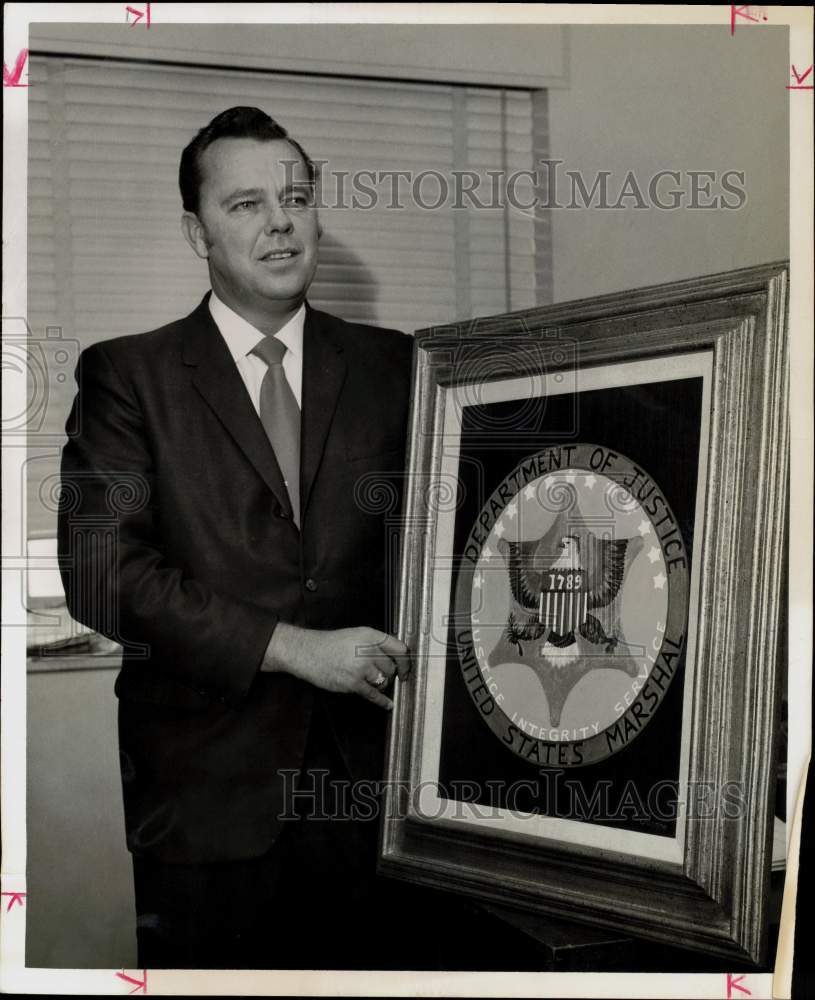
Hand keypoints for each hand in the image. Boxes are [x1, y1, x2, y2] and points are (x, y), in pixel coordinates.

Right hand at [262, 623, 410, 708]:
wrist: (308, 652)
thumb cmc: (331, 644)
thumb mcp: (357, 635)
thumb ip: (376, 644)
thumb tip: (396, 658)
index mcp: (371, 636)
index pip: (400, 649)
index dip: (406, 662)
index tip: (406, 669)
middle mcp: (368, 650)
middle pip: (392, 668)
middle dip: (388, 674)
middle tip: (380, 674)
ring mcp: (361, 668)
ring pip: (384, 681)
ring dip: (380, 684)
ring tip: (368, 680)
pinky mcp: (353, 683)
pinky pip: (374, 695)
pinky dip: (382, 701)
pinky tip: (388, 704)